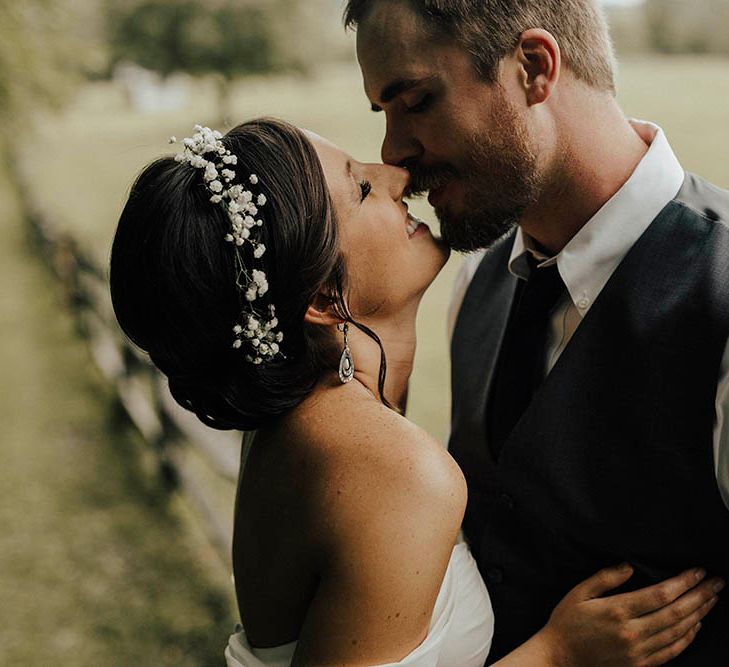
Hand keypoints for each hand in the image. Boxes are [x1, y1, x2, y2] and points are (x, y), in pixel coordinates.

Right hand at [541, 563, 723, 665]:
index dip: (683, 582)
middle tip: (716, 583)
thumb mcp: (578, 593)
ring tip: (711, 600)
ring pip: (678, 631)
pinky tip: (696, 626)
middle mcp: (632, 632)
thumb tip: (629, 566)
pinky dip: (687, 638)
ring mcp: (638, 652)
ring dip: (699, 614)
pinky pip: (671, 651)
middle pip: (676, 612)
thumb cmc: (566, 623)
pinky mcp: (640, 665)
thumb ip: (604, 578)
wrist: (560, 658)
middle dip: (700, 595)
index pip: (661, 594)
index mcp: (617, 611)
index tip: (698, 571)